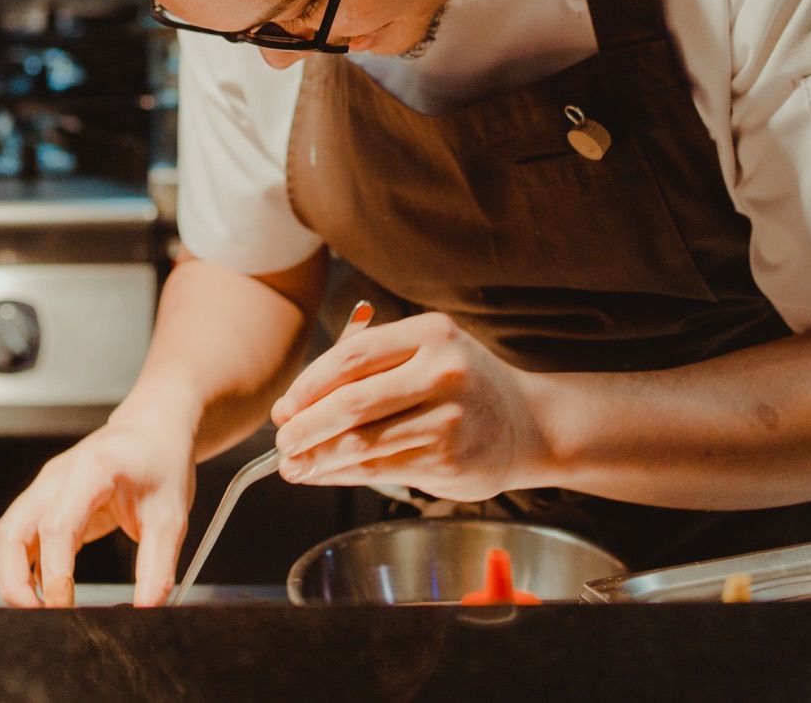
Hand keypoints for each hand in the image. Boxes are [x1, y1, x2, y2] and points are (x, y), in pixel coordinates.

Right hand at [0, 412, 196, 608]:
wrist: (154, 428)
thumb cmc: (161, 460)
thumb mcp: (171, 516)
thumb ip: (158, 566)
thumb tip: (146, 609)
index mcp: (91, 469)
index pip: (57, 525)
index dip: (55, 571)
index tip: (64, 606)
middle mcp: (57, 476)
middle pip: (12, 532)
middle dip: (15, 581)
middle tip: (40, 617)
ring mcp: (46, 488)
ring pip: (8, 535)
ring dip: (15, 576)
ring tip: (40, 611)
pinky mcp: (46, 501)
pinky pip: (23, 537)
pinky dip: (26, 567)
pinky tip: (47, 592)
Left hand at [269, 312, 546, 502]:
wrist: (530, 425)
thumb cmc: (464, 386)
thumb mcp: (427, 353)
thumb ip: (367, 368)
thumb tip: (293, 403)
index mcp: (431, 334)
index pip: (352, 356)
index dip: (309, 383)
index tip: (285, 404)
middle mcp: (443, 373)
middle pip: (352, 401)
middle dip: (306, 424)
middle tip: (281, 439)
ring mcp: (449, 419)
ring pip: (363, 442)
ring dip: (318, 457)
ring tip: (292, 464)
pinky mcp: (448, 461)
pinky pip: (380, 469)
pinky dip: (342, 474)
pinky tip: (322, 475)